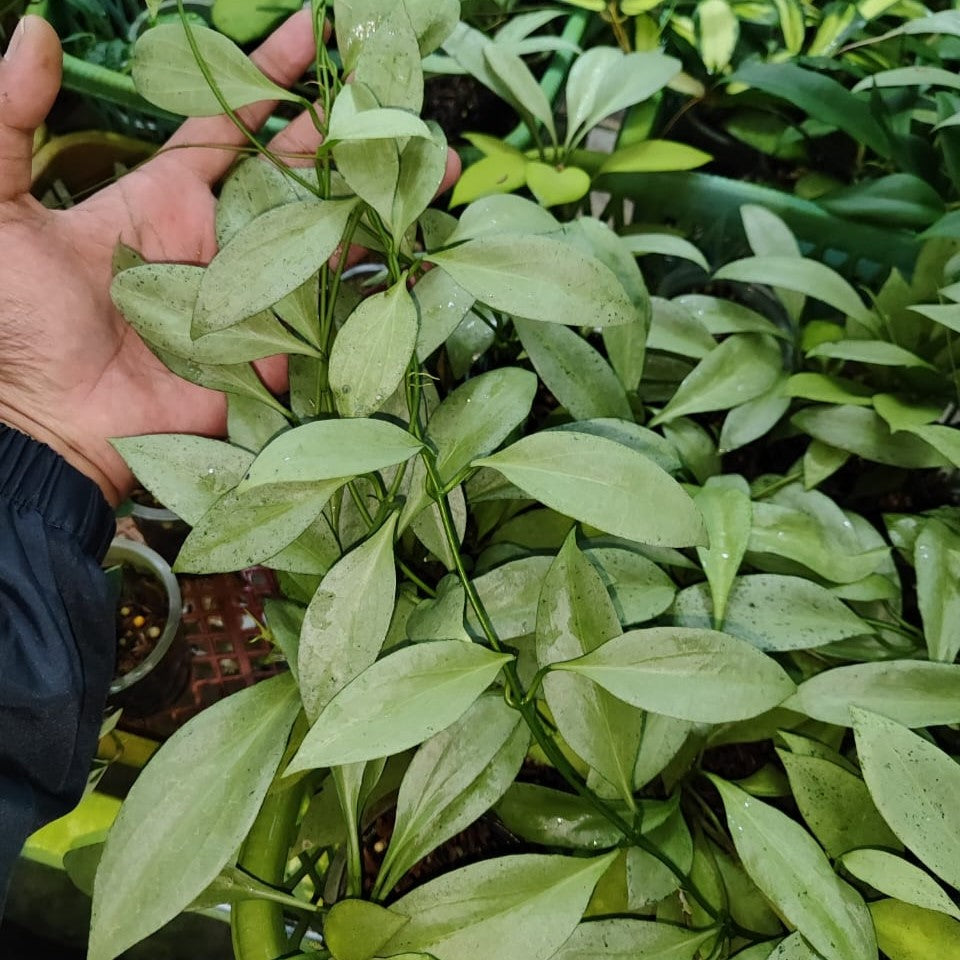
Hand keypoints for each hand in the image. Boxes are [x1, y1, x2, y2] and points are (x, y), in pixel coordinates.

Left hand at [0, 13, 457, 505]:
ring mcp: (255, 300)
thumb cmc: (14, 321)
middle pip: (301, 179)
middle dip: (354, 136)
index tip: (313, 30)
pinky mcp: (273, 354)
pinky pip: (329, 321)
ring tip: (438, 171)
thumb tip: (37, 30)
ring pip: (328, 243)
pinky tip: (420, 262)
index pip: (232, 124)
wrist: (44, 423)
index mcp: (168, 200)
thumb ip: (11, 120)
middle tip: (407, 100)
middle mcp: (223, 243)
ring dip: (381, 207)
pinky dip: (374, 295)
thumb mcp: (1, 209)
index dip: (269, 76)